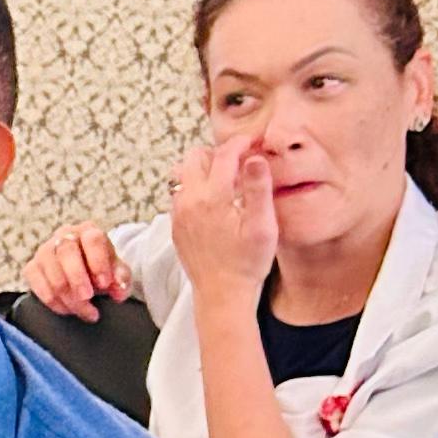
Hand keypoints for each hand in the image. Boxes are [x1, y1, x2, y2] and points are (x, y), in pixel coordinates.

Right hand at [18, 221, 128, 321]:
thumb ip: (121, 279)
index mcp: (89, 232)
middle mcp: (64, 236)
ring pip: (51, 270)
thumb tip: (119, 290)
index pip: (92, 239)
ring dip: (67, 295)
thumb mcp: (117, 273)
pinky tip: (67, 310)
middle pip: (66, 251)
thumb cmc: (101, 271)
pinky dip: (53, 300)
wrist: (84, 274)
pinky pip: (37, 284)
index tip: (104, 284)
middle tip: (87, 297)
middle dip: (77, 278)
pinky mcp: (32, 267)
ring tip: (84, 311)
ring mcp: (45, 251)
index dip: (98, 262)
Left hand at [168, 132, 278, 306]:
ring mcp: (178, 213)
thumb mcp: (262, 227)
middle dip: (219, 153)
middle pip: (195, 156)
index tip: (255, 142)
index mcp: (212, 198)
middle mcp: (189, 201)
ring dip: (205, 169)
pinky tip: (217, 202)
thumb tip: (254, 157)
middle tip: (241, 163)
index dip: (241, 143)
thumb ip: (258, 188)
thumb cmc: (246, 264)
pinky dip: (197, 188)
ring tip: (230, 182)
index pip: (224, 153)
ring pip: (184, 174)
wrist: (222, 295)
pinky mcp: (176, 225)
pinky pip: (181, 194)